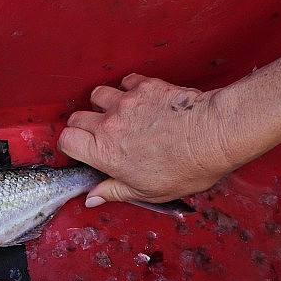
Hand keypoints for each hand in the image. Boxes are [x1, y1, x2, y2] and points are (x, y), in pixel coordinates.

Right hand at [58, 73, 233, 203]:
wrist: (213, 136)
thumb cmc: (185, 167)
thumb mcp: (147, 191)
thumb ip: (113, 191)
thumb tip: (92, 198)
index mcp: (105, 153)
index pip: (66, 140)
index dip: (70, 145)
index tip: (82, 149)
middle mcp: (109, 124)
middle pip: (76, 117)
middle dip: (83, 126)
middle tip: (100, 135)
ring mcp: (126, 102)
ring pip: (97, 95)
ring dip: (103, 104)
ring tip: (118, 114)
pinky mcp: (144, 87)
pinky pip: (125, 82)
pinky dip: (128, 89)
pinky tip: (139, 100)